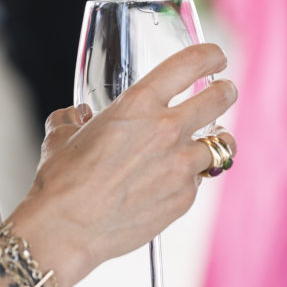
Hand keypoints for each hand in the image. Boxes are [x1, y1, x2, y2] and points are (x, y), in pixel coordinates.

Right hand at [12, 44, 237, 286]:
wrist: (66, 230)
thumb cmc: (61, 182)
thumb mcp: (62, 136)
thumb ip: (75, 118)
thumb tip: (77, 116)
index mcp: (138, 104)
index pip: (189, 64)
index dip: (210, 56)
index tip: (216, 57)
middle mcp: (167, 129)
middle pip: (220, 98)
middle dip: (226, 91)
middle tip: (224, 91)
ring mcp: (181, 164)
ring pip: (222, 144)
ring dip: (217, 141)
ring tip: (209, 143)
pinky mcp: (185, 196)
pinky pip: (198, 180)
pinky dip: (189, 179)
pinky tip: (170, 183)